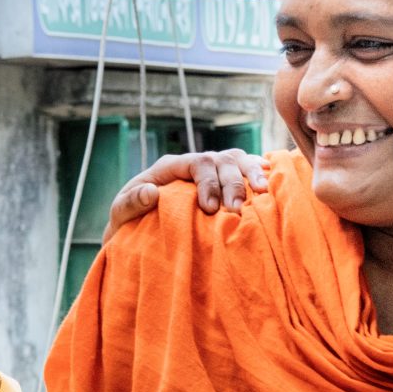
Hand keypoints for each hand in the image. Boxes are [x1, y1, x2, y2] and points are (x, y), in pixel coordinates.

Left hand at [104, 149, 267, 231]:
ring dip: (252, 174)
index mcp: (170, 167)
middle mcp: (194, 164)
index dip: (208, 182)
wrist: (136, 232)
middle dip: (232, 183)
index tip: (211, 209)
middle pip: (222, 160)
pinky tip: (272, 181)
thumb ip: (131, 202)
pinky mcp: (223, 183)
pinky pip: (246, 170)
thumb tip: (152, 192)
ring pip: (238, 160)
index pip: (197, 163)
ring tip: (262, 193)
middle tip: (235, 211)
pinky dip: (260, 172)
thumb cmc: (128, 222)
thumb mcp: (120, 213)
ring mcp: (211, 172)